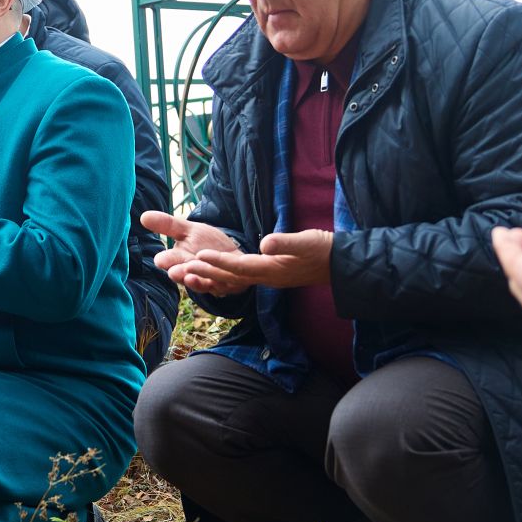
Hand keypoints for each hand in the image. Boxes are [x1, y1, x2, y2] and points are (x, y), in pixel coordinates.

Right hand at [141, 210, 253, 295]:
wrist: (235, 257)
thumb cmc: (208, 245)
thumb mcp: (190, 231)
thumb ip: (168, 225)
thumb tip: (143, 216)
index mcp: (179, 260)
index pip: (168, 261)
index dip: (165, 261)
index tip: (160, 260)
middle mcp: (192, 274)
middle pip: (183, 275)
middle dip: (178, 273)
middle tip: (173, 271)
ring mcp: (209, 282)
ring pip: (201, 283)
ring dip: (195, 279)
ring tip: (190, 270)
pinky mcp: (228, 286)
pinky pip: (222, 286)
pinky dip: (217, 284)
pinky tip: (212, 279)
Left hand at [195, 229, 333, 290]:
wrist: (339, 265)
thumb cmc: (323, 250)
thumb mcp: (307, 242)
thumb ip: (286, 243)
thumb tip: (264, 244)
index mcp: (272, 269)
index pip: (240, 266)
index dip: (219, 261)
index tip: (199, 255)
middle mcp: (266, 277)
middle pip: (231, 276)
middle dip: (207, 272)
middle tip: (182, 267)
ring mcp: (267, 278)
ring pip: (234, 279)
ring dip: (212, 275)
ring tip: (189, 271)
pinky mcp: (270, 275)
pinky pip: (241, 279)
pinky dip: (224, 277)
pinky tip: (213, 274)